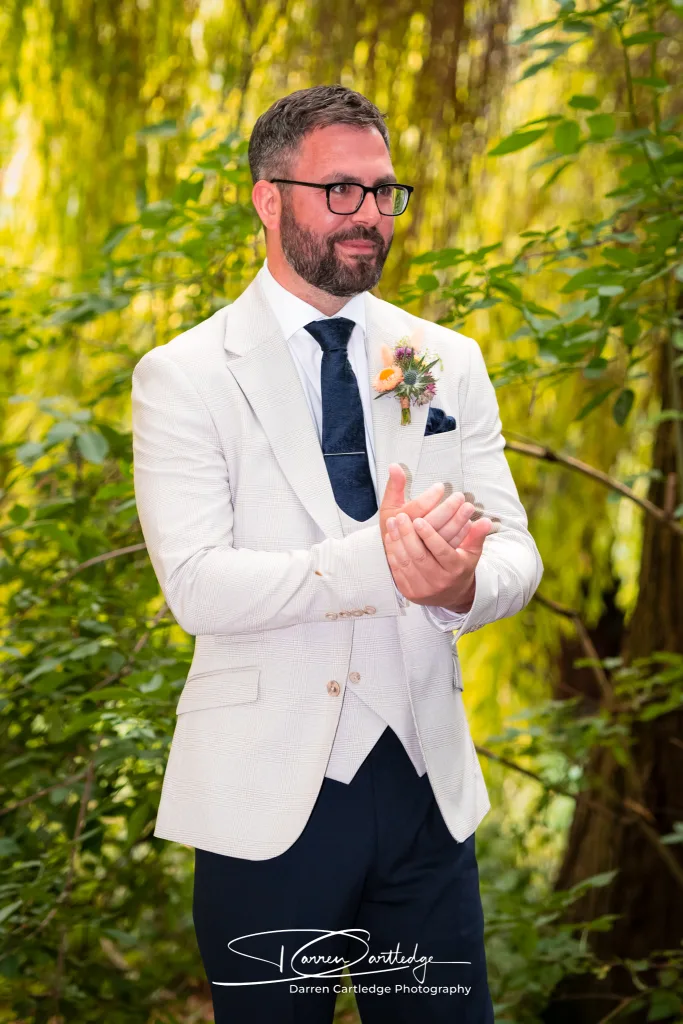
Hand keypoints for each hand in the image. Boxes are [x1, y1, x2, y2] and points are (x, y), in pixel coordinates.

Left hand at [380, 462, 493, 606]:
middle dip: (408, 535)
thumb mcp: (472, 553)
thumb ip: (477, 535)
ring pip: (406, 562)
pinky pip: (397, 570)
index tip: (419, 520)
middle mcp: (438, 581)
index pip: (441, 552)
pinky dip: (392, 552)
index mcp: (455, 570)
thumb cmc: (461, 567)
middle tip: (401, 516)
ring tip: (392, 522)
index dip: (429, 536)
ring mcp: (422, 589)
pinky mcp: (409, 592)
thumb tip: (487, 520)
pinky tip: (389, 537)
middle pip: (419, 556)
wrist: (451, 595)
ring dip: (397, 541)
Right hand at [380, 463, 473, 551]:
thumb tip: (394, 465)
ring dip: (458, 521)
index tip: (440, 487)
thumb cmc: (395, 525)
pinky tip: (468, 523)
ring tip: (468, 506)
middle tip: (460, 496)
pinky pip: (450, 545)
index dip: (429, 497)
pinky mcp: (435, 555)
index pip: (417, 509)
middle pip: (432, 522)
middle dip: (448, 508)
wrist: (396, 554)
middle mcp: (412, 536)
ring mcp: (425, 548)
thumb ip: (394, 485)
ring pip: (443, 535)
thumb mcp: (390, 505)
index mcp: (401, 522)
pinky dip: (461, 534)